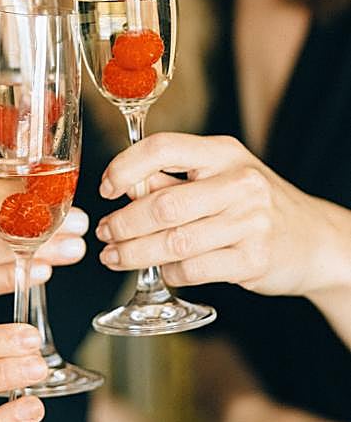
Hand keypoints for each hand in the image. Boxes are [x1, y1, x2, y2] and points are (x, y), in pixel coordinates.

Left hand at [95, 133, 340, 298]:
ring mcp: (250, 222)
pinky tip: (160, 271)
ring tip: (115, 257)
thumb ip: (173, 179)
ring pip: (173, 241)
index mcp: (224, 153)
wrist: (316, 239)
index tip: (106, 188)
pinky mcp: (254, 260)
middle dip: (123, 223)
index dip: (125, 167)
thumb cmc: (255, 205)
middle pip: (162, 203)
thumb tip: (125, 186)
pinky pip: (193, 269)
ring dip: (135, 253)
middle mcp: (239, 183)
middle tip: (104, 233)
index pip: (163, 148)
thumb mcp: (220, 177)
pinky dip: (168, 273)